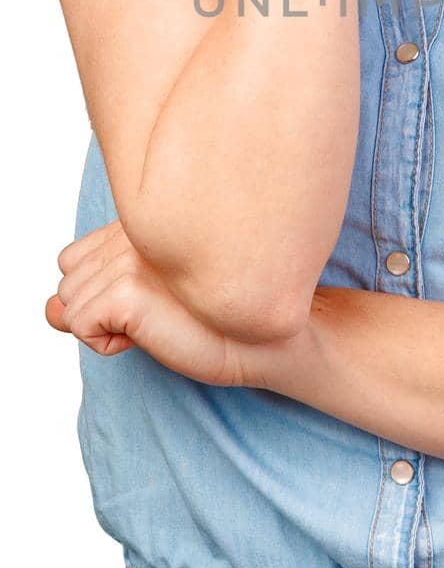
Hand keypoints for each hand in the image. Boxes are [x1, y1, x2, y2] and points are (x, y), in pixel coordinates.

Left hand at [44, 219, 287, 386]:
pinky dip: (107, 344)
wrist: (270, 337)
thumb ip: (95, 298)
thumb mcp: (147, 305)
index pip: (73, 259)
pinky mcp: (128, 290)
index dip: (102, 290)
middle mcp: (134, 230)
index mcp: (141, 222)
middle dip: (100, 310)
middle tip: (160, 314)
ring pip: (70, 306)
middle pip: (67, 284)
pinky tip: (152, 335)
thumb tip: (49, 312)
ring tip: (160, 322)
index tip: (152, 299)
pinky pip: (80, 327)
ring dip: (106, 327)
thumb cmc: (218, 320)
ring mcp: (130, 257)